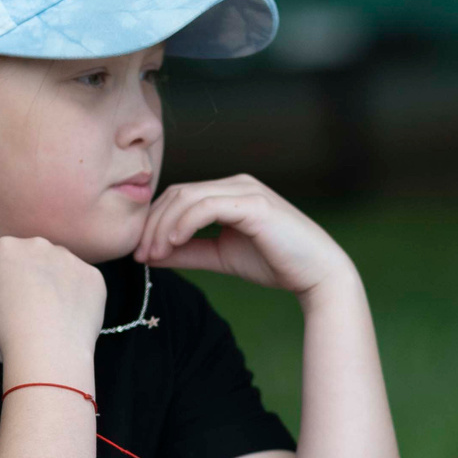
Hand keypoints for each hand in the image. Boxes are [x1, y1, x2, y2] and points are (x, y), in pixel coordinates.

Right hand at [0, 236, 106, 382]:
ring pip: (58, 267)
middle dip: (26, 274)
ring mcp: (70, 259)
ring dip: (53, 282)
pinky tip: (68, 316)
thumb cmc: (7, 328)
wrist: (48, 349)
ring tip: (50, 313)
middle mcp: (39, 245)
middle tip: (25, 303)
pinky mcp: (93, 276)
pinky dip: (76, 296)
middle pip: (30, 257)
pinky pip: (81, 283)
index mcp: (6, 248)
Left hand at [133, 174, 354, 298]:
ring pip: (188, 198)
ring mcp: (246, 190)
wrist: (318, 274)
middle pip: (178, 193)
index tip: (140, 253)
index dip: (154, 222)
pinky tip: (172, 243)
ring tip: (153, 254)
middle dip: (152, 224)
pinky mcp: (254, 204)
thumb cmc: (276, 263)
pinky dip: (185, 223)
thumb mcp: (222, 256)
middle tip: (139, 255)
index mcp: (230, 192)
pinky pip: (207, 207)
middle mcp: (237, 184)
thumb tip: (152, 254)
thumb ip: (189, 251)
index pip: (180, 197)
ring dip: (163, 226)